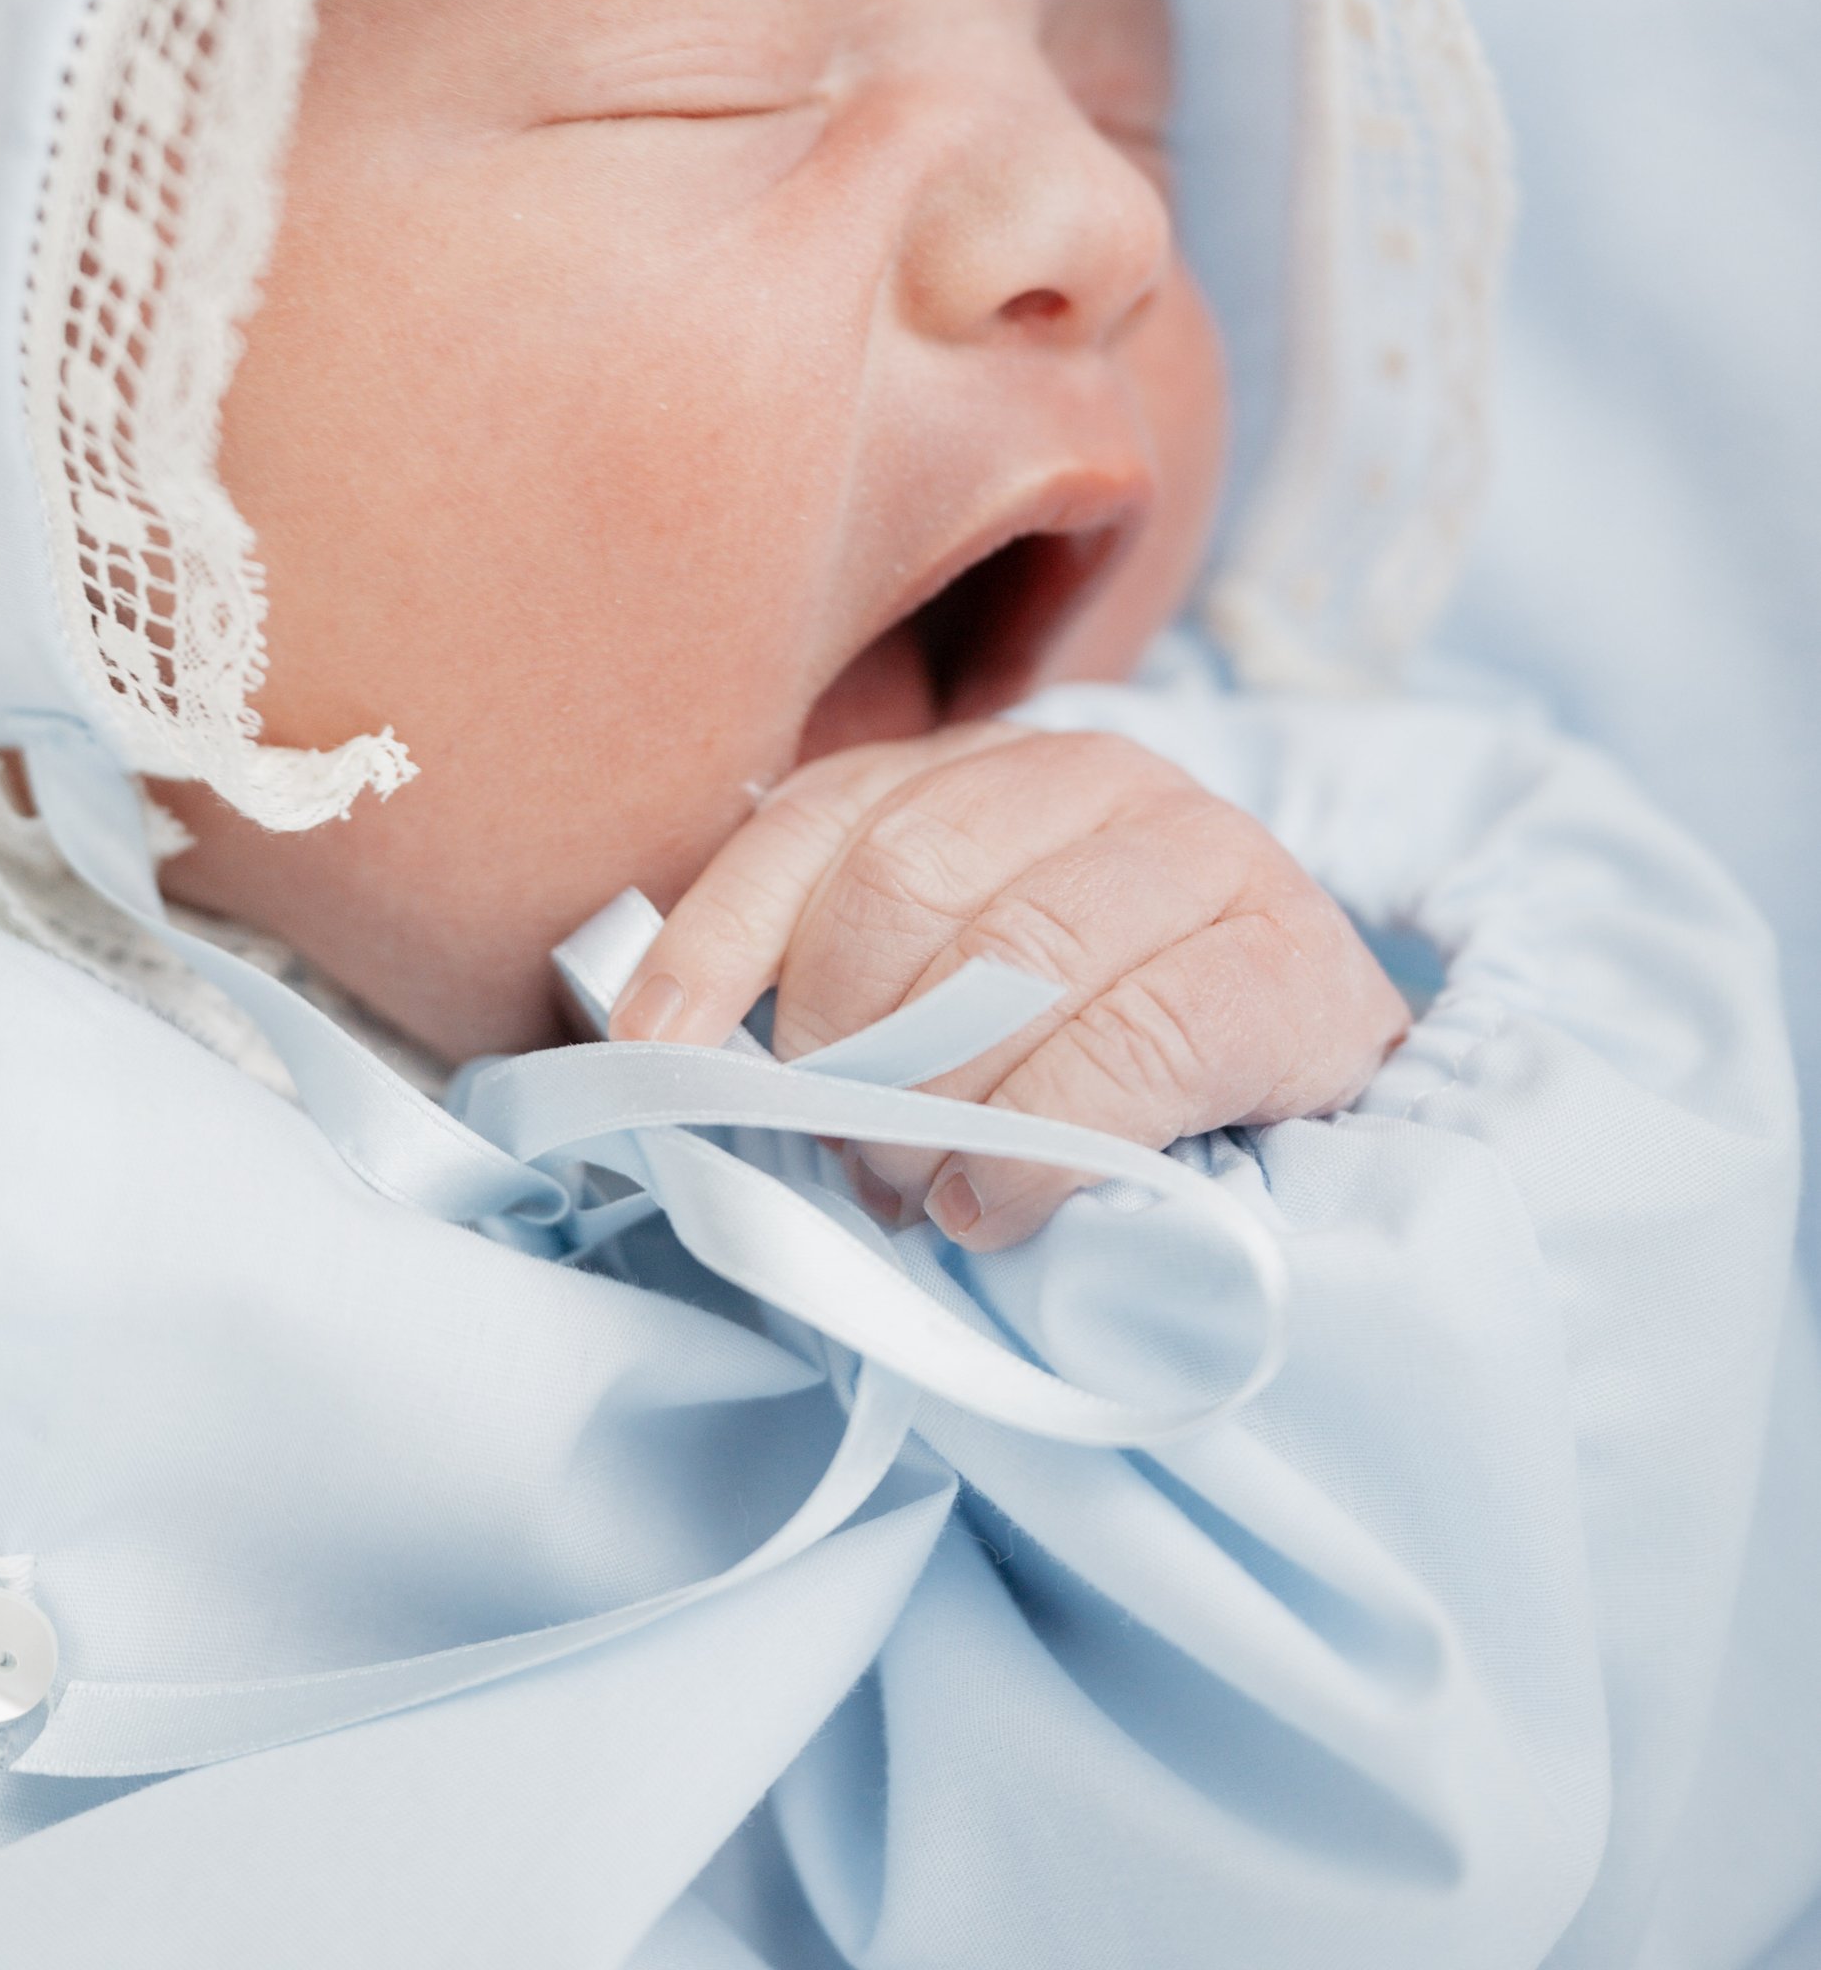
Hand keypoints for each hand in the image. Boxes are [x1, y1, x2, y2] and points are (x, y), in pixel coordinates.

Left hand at [608, 722, 1407, 1244]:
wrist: (1312, 1074)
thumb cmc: (1092, 1038)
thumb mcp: (948, 984)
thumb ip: (838, 984)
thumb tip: (686, 1059)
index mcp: (978, 766)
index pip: (814, 823)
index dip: (719, 937)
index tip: (657, 1043)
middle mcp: (1089, 772)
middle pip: (899, 891)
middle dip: (844, 1048)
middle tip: (847, 1153)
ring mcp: (1202, 848)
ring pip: (1008, 963)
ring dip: (936, 1109)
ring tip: (923, 1190)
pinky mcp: (1286, 959)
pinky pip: (1128, 1048)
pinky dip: (1039, 1146)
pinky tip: (999, 1204)